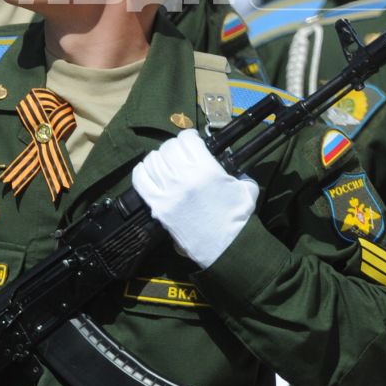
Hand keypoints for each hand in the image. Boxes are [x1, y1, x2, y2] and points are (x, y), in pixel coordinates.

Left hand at [131, 128, 257, 268]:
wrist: (226, 248)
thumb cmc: (237, 218)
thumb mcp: (245, 187)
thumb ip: (235, 170)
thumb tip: (225, 163)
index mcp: (206, 169)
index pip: (186, 139)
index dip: (189, 138)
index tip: (191, 142)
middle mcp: (184, 177)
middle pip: (168, 148)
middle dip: (174, 148)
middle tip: (180, 155)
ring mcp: (168, 192)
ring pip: (153, 160)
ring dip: (159, 158)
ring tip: (166, 164)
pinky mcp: (158, 207)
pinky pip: (140, 180)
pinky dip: (142, 171)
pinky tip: (149, 172)